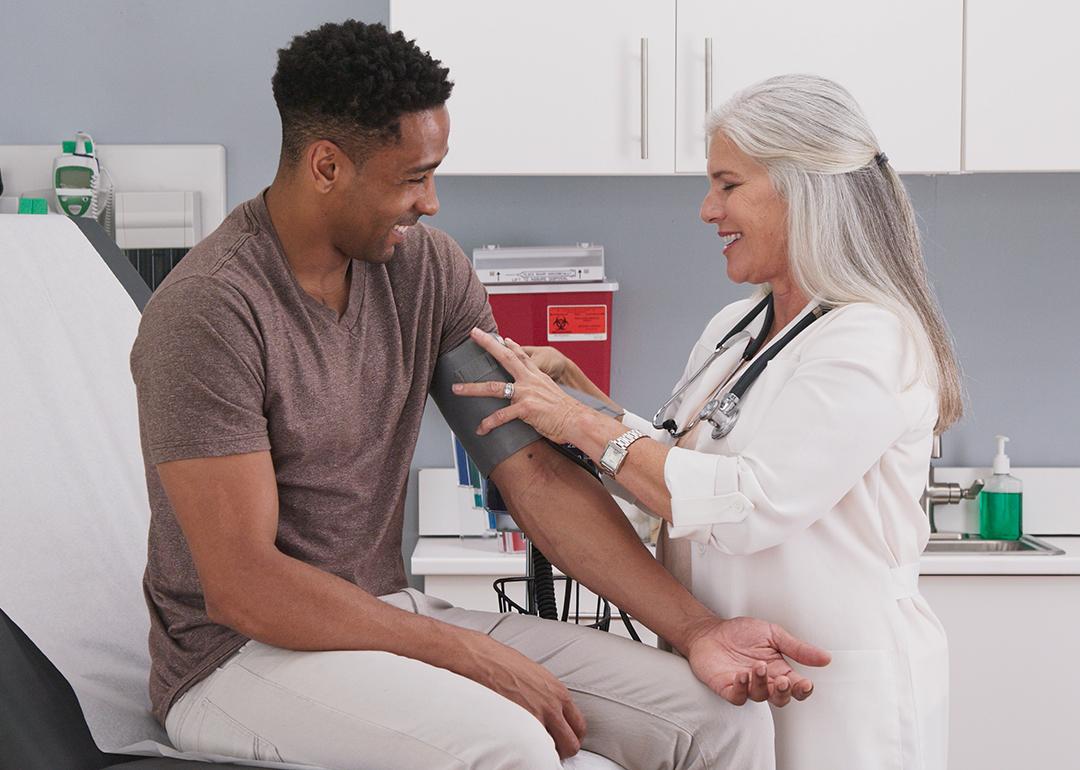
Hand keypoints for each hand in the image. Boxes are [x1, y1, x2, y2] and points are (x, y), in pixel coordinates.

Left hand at [452, 328, 586, 444]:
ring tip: (456, 389)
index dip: (510, 345)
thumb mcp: (555, 395)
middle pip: (504, 357)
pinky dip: (488, 423)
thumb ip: (542, 391)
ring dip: (472, 388)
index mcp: (538, 376)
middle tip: (473, 334)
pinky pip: (501, 416)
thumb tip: (537, 397)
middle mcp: (530, 380)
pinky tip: (481, 429)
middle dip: (487, 344)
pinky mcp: (525, 408)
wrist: (578, 421)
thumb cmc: (568, 413)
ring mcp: (526, 393)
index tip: (501, 337)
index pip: (522, 355)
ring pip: (493, 388)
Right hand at [466, 632, 586, 758]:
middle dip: (562, 750)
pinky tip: (519, 745)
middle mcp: (551, 707)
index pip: (579, 726)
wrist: (481, 659)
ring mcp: (535, 718)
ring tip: (532, 748)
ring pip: (552, 752)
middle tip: (549, 750)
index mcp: (558, 692)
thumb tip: (553, 711)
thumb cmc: (504, 663)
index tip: (563, 739)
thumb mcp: (537, 675)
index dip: (571, 736)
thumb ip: (549, 695)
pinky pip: (530, 749)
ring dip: (545, 752)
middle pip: (571, 744)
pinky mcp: (517, 726)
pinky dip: (528, 751)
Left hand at [684, 616, 830, 707]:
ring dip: (762, 683)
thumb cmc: (740, 633)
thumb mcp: (773, 634)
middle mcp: (764, 681)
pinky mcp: (727, 688)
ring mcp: (746, 686)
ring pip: (760, 697)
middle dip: (784, 692)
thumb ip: (798, 648)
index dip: (803, 689)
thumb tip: (825, 658)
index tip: (805, 683)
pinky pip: (737, 696)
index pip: (796, 687)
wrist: (709, 631)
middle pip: (781, 698)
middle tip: (783, 679)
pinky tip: (742, 675)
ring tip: (759, 666)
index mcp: (779, 670)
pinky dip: (741, 688)